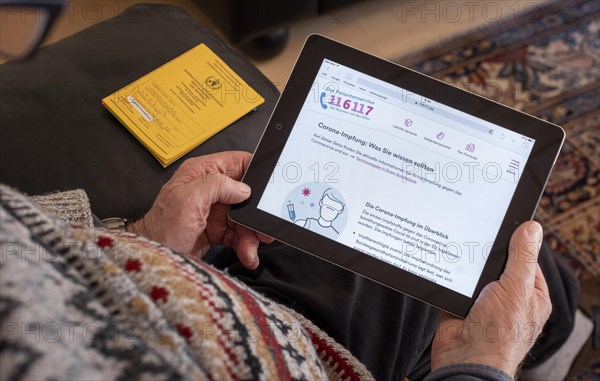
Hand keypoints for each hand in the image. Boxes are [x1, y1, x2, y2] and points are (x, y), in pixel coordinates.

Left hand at [127, 151, 271, 268]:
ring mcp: (214, 211)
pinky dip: (246, 246)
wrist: (155, 262)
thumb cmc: (161, 230)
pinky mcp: (216, 231)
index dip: (256, 172)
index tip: (271, 186)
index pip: (237, 162)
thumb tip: (243, 187)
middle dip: (256, 213)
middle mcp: (209, 190)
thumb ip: (216, 185)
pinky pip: (239, 235)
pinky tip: (247, 254)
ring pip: (245, 218)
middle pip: (246, 195)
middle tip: (263, 227)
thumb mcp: (188, 200)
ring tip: (251, 249)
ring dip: (252, 235)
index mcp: (202, 173)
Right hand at [430, 221, 551, 377]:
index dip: (514, 243)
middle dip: (485, 254)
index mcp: (530, 294)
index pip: (525, 259)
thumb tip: (532, 228)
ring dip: (465, 266)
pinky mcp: (460, 304)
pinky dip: (449, 276)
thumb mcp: (517, 287)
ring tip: (460, 252)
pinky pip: (454, 283)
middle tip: (476, 237)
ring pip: (473, 273)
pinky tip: (445, 266)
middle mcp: (507, 298)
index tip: (502, 225)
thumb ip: (522, 257)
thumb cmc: (498, 332)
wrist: (466, 357)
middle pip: (497, 264)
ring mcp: (483, 302)